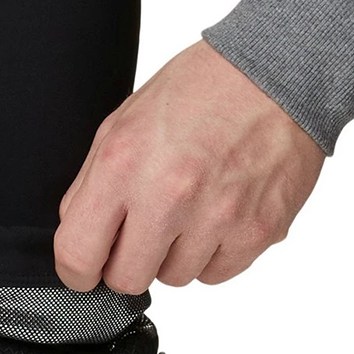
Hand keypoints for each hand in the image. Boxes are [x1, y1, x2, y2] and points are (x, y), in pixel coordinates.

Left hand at [54, 39, 324, 293]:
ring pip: (175, 279)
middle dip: (128, 262)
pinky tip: (218, 214)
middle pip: (127, 279)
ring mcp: (216, 218)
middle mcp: (168, 196)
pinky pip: (216, 274)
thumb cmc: (198, 92)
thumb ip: (93, 185)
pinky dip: (213, 253)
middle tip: (142, 232)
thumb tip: (79, 239)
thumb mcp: (123, 122)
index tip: (86, 269)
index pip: (77, 255)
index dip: (77, 271)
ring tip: (189, 209)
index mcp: (123, 164)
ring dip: (175, 255)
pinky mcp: (257, 231)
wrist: (277, 73)